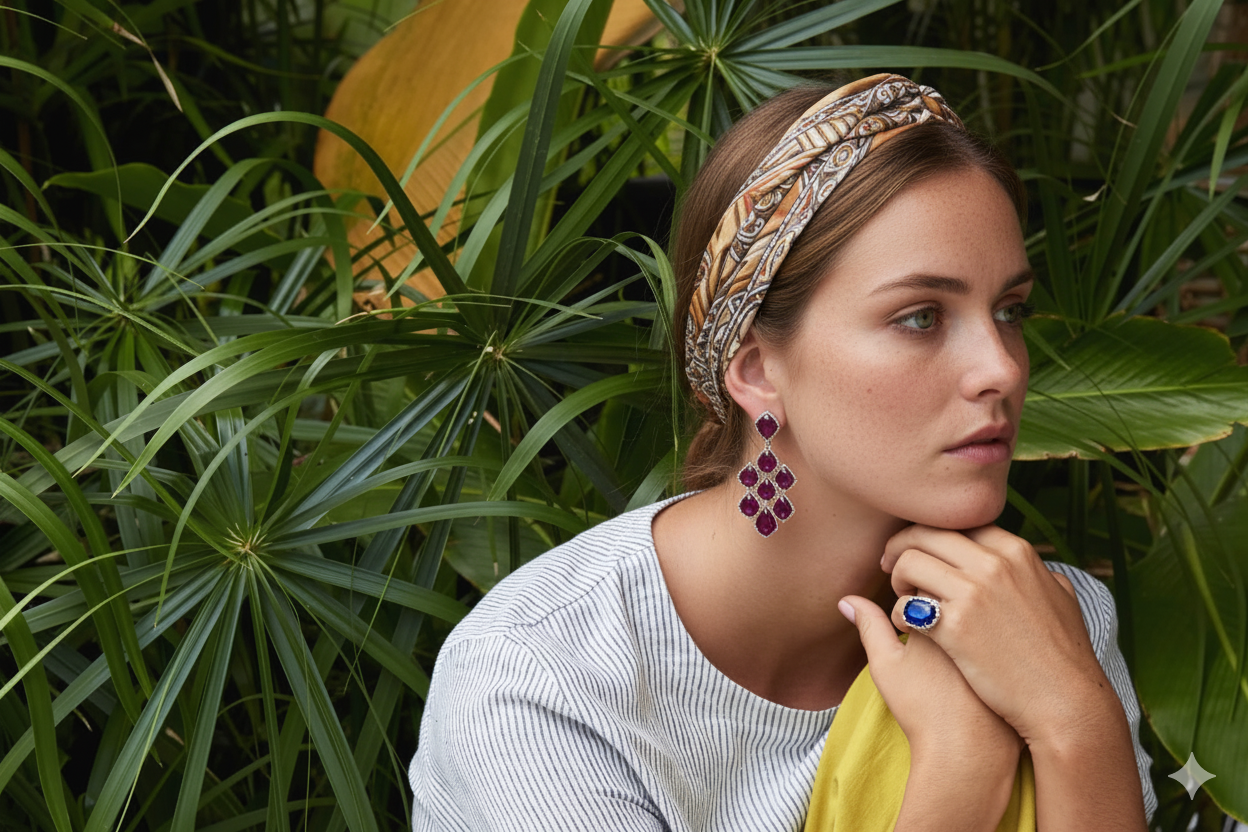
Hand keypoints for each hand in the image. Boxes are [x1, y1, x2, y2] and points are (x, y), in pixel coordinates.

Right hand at [837, 595, 1021, 763]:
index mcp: (945, 604)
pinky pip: (1009, 627)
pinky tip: (982, 663)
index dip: (915, 596)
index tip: (911, 625)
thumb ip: (870, 626)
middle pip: (960, 583)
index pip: (929, 576)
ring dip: (971, 613)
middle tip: (934, 643)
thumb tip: (847, 599)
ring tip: (956, 652)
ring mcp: (1007, 628)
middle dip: (945, 600)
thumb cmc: (925, 710)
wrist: (972, 753)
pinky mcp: (1026, 650)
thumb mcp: (887, 665)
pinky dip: (995, 636)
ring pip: (987, 603)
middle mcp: (981, 607)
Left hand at [880, 524, 1112, 747]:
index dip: (931, 534)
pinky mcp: (955, 626)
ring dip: (896, 579)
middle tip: (889, 564)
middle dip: (900, 546)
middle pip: (925, 534)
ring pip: (909, 563)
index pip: (957, 522)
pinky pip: (906, 605)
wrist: (1066, 702)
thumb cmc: (1064, 657)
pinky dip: (899, 613)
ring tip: (901, 599)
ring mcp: (974, 593)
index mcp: (1017, 552)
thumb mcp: (1063, 600)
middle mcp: (994, 564)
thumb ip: (1042, 577)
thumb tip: (1038, 570)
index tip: (920, 549)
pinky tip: (907, 626)